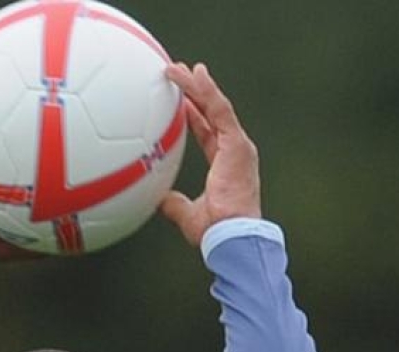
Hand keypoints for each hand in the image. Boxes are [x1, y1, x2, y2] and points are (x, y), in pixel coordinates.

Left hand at [157, 62, 261, 245]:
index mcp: (225, 166)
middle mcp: (235, 152)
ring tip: (181, 68)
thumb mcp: (188, 216)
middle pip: (213, 114)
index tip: (181, 102)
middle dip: (196, 92)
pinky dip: (207, 90)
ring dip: (197, 85)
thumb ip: (175, 204)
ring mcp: (238, 146)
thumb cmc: (216, 233)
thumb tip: (159, 199)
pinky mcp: (237, 143)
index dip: (194, 116)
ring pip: (216, 107)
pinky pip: (220, 110)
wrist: (232, 235)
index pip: (208, 134)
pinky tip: (195, 74)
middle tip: (180, 74)